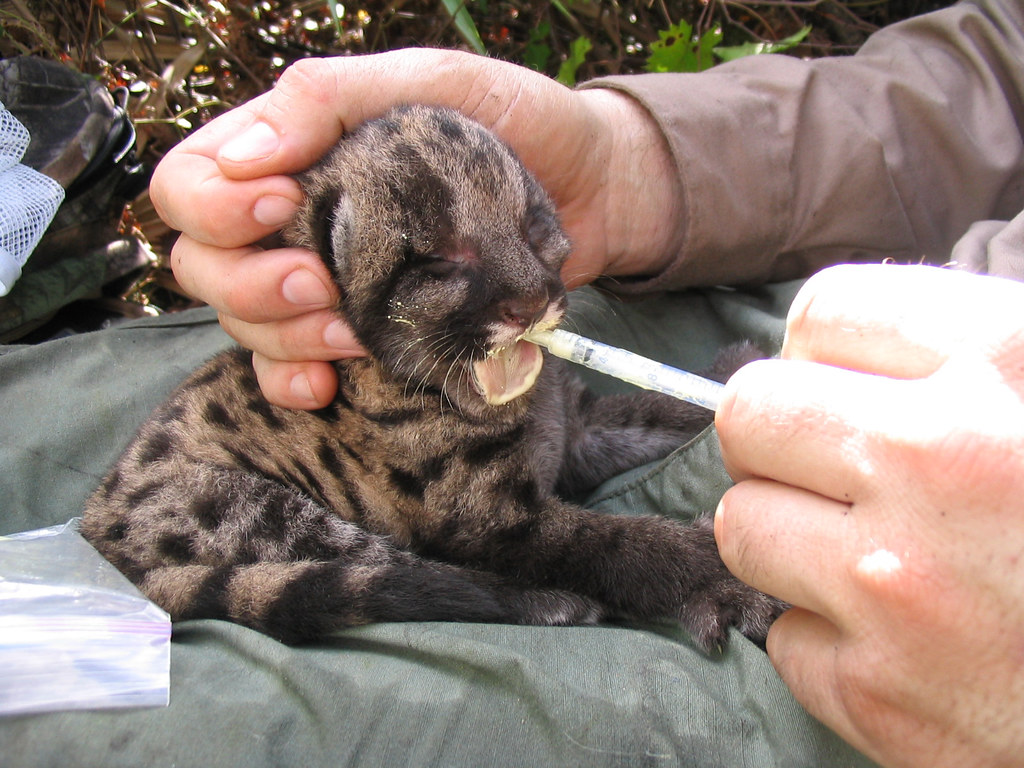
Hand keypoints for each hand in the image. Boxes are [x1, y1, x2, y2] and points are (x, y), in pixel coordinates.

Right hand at [150, 49, 683, 407]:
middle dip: (249, 285)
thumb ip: (333, 96)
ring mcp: (326, 282)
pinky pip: (288, 371)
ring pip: (241, 323)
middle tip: (323, 284)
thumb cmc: (518, 122)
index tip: (282, 206)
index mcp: (293, 153)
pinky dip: (295, 382)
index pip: (191, 184)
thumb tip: (247, 154)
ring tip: (353, 334)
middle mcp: (295, 221)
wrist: (594, 192)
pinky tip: (330, 384)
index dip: (214, 207)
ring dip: (283, 337)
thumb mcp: (430, 81)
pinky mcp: (365, 332)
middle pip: (204, 265)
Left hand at [714, 263, 1023, 767]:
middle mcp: (939, 461)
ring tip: (870, 559)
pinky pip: (786, 636)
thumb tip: (836, 356)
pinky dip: (832, 640)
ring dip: (790, 540)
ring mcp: (896, 582)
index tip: (842, 388)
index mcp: (1006, 361)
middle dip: (777, 440)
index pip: (823, 313)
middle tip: (830, 472)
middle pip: (748, 413)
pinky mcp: (877, 690)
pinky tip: (905, 643)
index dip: (822, 353)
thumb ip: (964, 358)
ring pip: (741, 524)